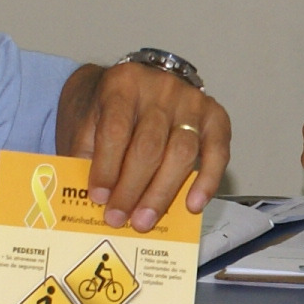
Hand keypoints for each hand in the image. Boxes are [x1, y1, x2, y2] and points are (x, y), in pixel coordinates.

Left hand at [60, 62, 228, 229]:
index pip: (116, 130)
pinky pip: (218, 152)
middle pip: (150, 146)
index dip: (107, 168)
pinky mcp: (214, 116)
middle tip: (119, 218)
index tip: (99, 198)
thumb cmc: (108, 108)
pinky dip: (207, 181)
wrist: (134, 83)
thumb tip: (95, 199)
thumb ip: (86, 154)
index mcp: (123, 83)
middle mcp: (161, 87)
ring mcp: (191, 101)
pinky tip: (193, 205)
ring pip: (182, 152)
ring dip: (162, 193)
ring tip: (145, 220)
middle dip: (133, 188)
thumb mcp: (86, 120)